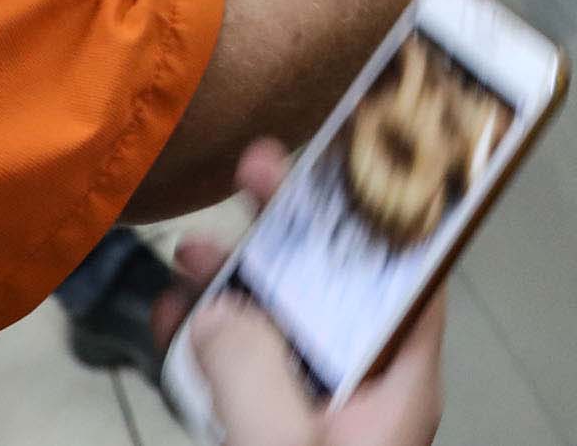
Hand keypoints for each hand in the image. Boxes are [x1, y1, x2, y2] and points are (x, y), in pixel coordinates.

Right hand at [169, 142, 445, 445]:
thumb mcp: (286, 441)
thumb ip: (253, 370)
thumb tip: (215, 308)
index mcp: (396, 383)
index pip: (405, 276)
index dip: (375, 213)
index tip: (340, 158)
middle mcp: (361, 386)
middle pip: (330, 285)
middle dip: (286, 228)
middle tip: (254, 170)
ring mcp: (315, 408)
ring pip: (276, 324)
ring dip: (232, 281)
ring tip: (190, 247)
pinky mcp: (271, 429)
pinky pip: (240, 370)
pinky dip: (205, 340)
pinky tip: (172, 312)